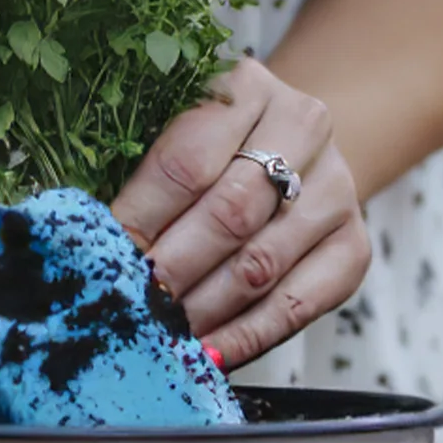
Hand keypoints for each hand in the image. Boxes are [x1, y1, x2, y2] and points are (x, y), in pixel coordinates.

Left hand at [112, 59, 370, 367]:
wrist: (293, 156)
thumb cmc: (213, 153)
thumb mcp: (175, 140)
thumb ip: (141, 182)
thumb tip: (89, 247)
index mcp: (247, 86)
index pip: (186, 162)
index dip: (140, 219)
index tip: (104, 261)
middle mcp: (304, 127)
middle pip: (229, 213)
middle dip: (172, 270)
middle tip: (132, 306)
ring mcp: (337, 189)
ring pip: (261, 264)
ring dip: (204, 311)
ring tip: (162, 336)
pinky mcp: (353, 247)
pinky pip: (297, 305)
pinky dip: (246, 337)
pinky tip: (209, 356)